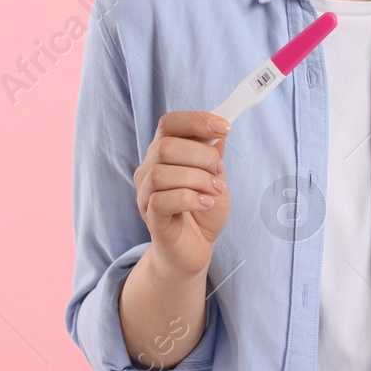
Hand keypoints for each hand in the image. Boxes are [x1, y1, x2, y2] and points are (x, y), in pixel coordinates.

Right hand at [133, 111, 233, 278]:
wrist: (195, 249)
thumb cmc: (203, 212)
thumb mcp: (217, 179)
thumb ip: (215, 157)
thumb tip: (219, 132)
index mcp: (164, 153)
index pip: (169, 123)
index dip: (195, 120)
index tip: (224, 127)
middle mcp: (149, 169)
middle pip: (165, 147)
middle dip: (201, 156)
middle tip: (219, 172)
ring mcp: (146, 194)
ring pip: (161, 173)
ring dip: (196, 179)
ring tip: (214, 191)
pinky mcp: (150, 217)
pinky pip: (161, 201)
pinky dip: (189, 198)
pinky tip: (205, 203)